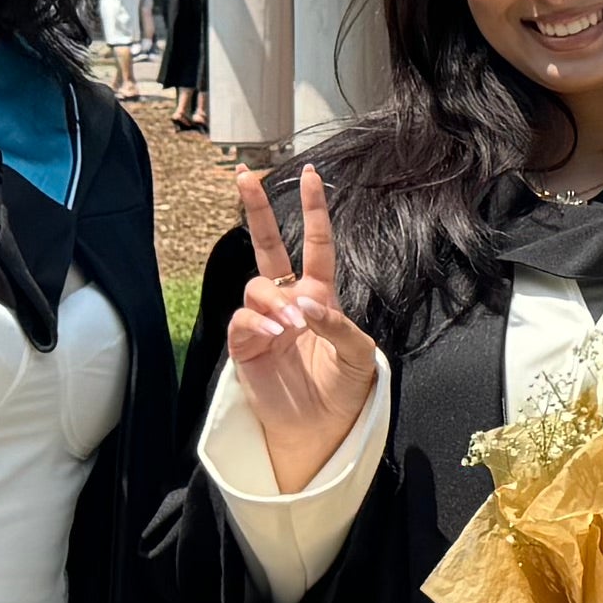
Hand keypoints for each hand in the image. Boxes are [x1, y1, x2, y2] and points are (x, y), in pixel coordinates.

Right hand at [227, 166, 381, 488]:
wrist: (321, 428)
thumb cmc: (343, 389)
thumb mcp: (359, 355)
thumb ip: (339, 325)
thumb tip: (306, 305)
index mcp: (318, 294)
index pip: (314, 244)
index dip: (312, 210)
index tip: (311, 174)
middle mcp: (287, 301)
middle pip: (266, 246)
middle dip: (256, 210)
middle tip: (245, 175)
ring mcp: (263, 321)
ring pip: (256, 287)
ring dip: (274, 300)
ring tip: (292, 325)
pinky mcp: (245, 346)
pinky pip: (243, 321)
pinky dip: (258, 324)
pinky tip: (276, 335)